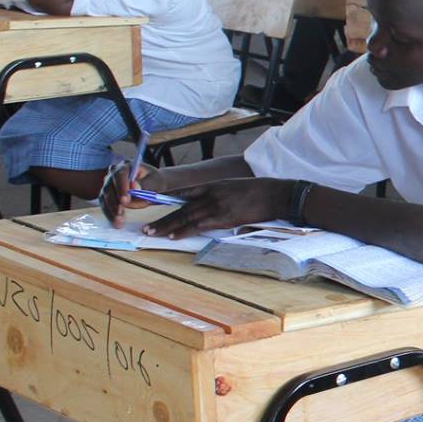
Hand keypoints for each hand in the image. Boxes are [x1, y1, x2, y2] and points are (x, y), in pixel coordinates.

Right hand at [99, 161, 154, 222]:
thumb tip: (134, 186)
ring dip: (111, 210)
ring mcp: (109, 184)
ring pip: (105, 197)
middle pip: (109, 186)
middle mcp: (114, 173)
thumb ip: (146, 184)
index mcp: (126, 165)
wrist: (152, 186)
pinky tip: (116, 223)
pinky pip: (105, 205)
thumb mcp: (156, 182)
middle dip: (115, 202)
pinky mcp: (107, 195)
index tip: (125, 200)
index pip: (120, 175)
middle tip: (121, 213)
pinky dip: (110, 214)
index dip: (121, 187)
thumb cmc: (155, 182)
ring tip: (119, 221)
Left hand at [143, 177, 297, 238]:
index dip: (165, 201)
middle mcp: (210, 194)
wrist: (274, 194)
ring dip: (167, 226)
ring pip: (185, 217)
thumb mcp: (234, 188)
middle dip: (162, 219)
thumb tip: (210, 206)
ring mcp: (215, 206)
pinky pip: (198, 225)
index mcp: (212, 185)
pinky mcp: (223, 217)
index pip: (182, 193)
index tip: (152, 206)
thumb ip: (219, 195)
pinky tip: (173, 236)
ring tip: (153, 233)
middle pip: (180, 208)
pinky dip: (183, 231)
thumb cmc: (259, 192)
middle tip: (147, 227)